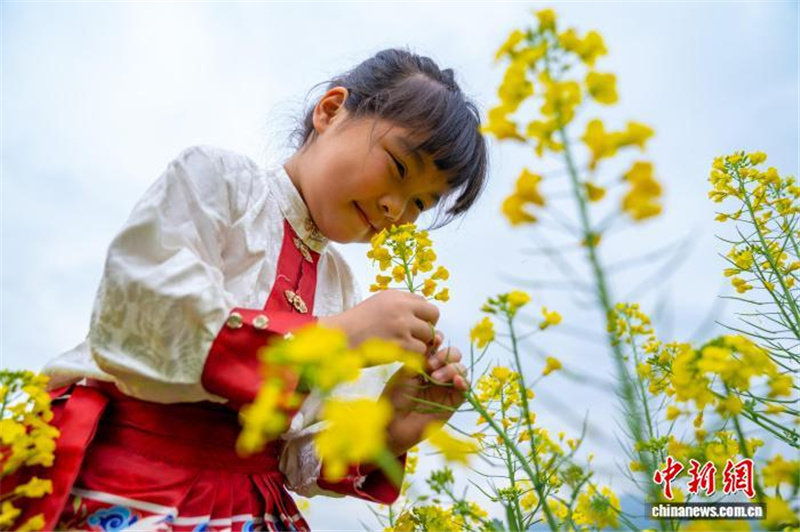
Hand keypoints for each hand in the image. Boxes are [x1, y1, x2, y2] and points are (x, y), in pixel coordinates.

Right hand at [318, 290, 438, 355]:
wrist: (340, 339)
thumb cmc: (356, 323)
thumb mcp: (377, 304)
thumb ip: (399, 305)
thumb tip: (421, 312)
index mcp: (396, 295)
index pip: (425, 301)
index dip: (423, 315)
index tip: (414, 323)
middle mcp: (402, 307)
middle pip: (433, 315)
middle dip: (428, 326)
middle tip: (416, 336)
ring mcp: (402, 325)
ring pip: (429, 335)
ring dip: (420, 343)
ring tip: (404, 346)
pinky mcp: (401, 344)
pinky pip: (420, 350)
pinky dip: (413, 355)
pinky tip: (400, 354)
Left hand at [382, 334, 469, 455]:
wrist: (392, 424)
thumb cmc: (394, 398)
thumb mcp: (405, 372)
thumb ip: (421, 357)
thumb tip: (434, 342)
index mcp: (424, 363)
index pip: (438, 346)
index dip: (439, 340)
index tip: (434, 341)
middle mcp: (437, 373)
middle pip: (454, 354)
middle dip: (446, 355)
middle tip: (431, 365)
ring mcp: (445, 387)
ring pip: (461, 369)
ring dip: (452, 368)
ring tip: (435, 378)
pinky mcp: (452, 402)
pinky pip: (465, 389)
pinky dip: (464, 382)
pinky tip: (456, 381)